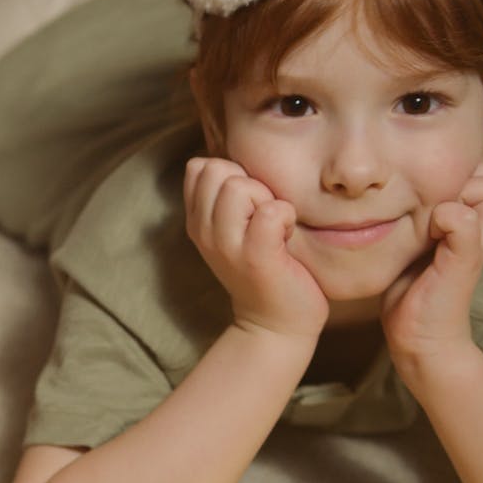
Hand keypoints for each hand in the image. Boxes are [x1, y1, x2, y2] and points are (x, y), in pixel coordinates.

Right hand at [184, 157, 326, 340]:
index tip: (247, 206)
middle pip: (218, 169)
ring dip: (267, 200)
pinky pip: (272, 210)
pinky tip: (286, 236)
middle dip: (248, 184)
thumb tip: (232, 158)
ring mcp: (227, 244)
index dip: (230, 175)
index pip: (200, 166)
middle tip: (262, 217)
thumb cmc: (265, 268)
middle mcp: (203, 231)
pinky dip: (286, 216)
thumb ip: (226, 196)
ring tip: (274, 228)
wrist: (275, 323)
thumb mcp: (233, 229)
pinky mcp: (256, 256)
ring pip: (240, 186)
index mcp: (196, 221)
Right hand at [381, 160, 482, 361]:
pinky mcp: (413, 233)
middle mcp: (464, 220)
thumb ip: (462, 235)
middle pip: (474, 171)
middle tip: (424, 200)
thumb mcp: (457, 270)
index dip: (478, 179)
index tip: (449, 198)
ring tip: (406, 209)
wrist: (416, 337)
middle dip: (449, 176)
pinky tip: (391, 219)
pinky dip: (403, 202)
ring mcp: (439, 226)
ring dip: (422, 188)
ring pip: (441, 183)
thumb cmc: (441, 307)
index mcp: (482, 223)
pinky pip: (413, 201)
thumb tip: (449, 208)